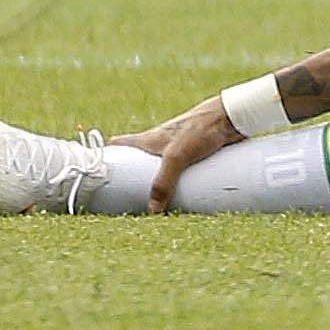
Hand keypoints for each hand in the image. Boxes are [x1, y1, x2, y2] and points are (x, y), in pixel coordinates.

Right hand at [116, 97, 237, 212]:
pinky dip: (178, 184)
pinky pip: (181, 172)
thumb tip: (153, 211)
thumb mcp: (176, 157)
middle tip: (131, 201)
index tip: (100, 172)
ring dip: (159, 184)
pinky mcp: (195, 154)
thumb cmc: (199, 129)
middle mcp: (160, 143)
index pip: (121, 144)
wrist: (230, 118)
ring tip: (158, 206)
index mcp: (149, 139)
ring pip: (161, 168)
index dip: (109, 155)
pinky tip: (185, 197)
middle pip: (140, 161)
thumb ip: (163, 183)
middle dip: (135, 179)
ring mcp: (178, 149)